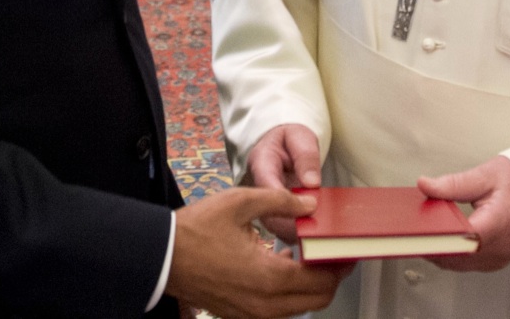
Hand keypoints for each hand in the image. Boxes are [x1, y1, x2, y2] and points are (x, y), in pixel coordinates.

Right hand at [167, 187, 346, 318]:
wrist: (163, 256)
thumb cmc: (198, 228)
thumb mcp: (241, 202)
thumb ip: (280, 201)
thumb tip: (310, 205)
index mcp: (268, 276)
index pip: (319, 278)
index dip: (338, 264)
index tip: (347, 249)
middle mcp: (264, 305)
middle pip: (316, 300)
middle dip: (331, 277)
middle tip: (336, 254)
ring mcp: (252, 314)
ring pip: (298, 308)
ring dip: (312, 286)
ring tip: (313, 257)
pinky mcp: (241, 315)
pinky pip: (279, 310)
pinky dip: (291, 293)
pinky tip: (285, 266)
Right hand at [245, 124, 321, 243]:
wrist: (284, 144)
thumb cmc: (291, 139)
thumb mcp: (300, 137)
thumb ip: (306, 156)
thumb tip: (312, 182)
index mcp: (260, 162)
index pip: (268, 187)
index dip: (287, 203)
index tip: (311, 208)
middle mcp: (257, 187)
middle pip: (268, 214)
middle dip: (293, 226)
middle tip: (318, 230)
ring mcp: (262, 203)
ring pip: (274, 227)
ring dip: (296, 234)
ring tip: (319, 235)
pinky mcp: (272, 214)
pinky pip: (281, 229)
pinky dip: (297, 235)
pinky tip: (315, 235)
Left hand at [417, 155, 509, 271]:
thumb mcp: (484, 175)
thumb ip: (452, 184)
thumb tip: (425, 185)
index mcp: (494, 227)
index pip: (456, 241)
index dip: (432, 237)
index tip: (413, 229)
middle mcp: (496, 250)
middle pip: (453, 257)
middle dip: (430, 243)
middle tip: (409, 226)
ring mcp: (496, 259)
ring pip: (457, 264)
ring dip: (439, 250)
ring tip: (420, 229)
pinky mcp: (495, 260)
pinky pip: (467, 263)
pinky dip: (451, 253)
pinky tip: (440, 237)